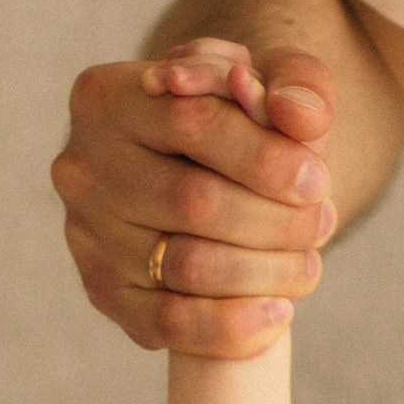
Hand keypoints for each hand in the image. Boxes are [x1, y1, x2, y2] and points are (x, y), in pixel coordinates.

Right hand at [54, 36, 336, 354]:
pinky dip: (230, 326)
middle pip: (192, 201)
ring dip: (263, 273)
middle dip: (273, 220)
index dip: (265, 156)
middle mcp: (81, 166)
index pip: (193, 122)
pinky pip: (166, 322)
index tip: (317, 181)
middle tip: (321, 224)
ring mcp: (85, 234)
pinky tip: (277, 315)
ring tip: (307, 265)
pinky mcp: (101, 291)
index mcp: (107, 96)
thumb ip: (296, 84)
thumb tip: (299, 117)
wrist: (201, 170)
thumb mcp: (271, 77)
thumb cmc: (239, 118)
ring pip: (185, 266)